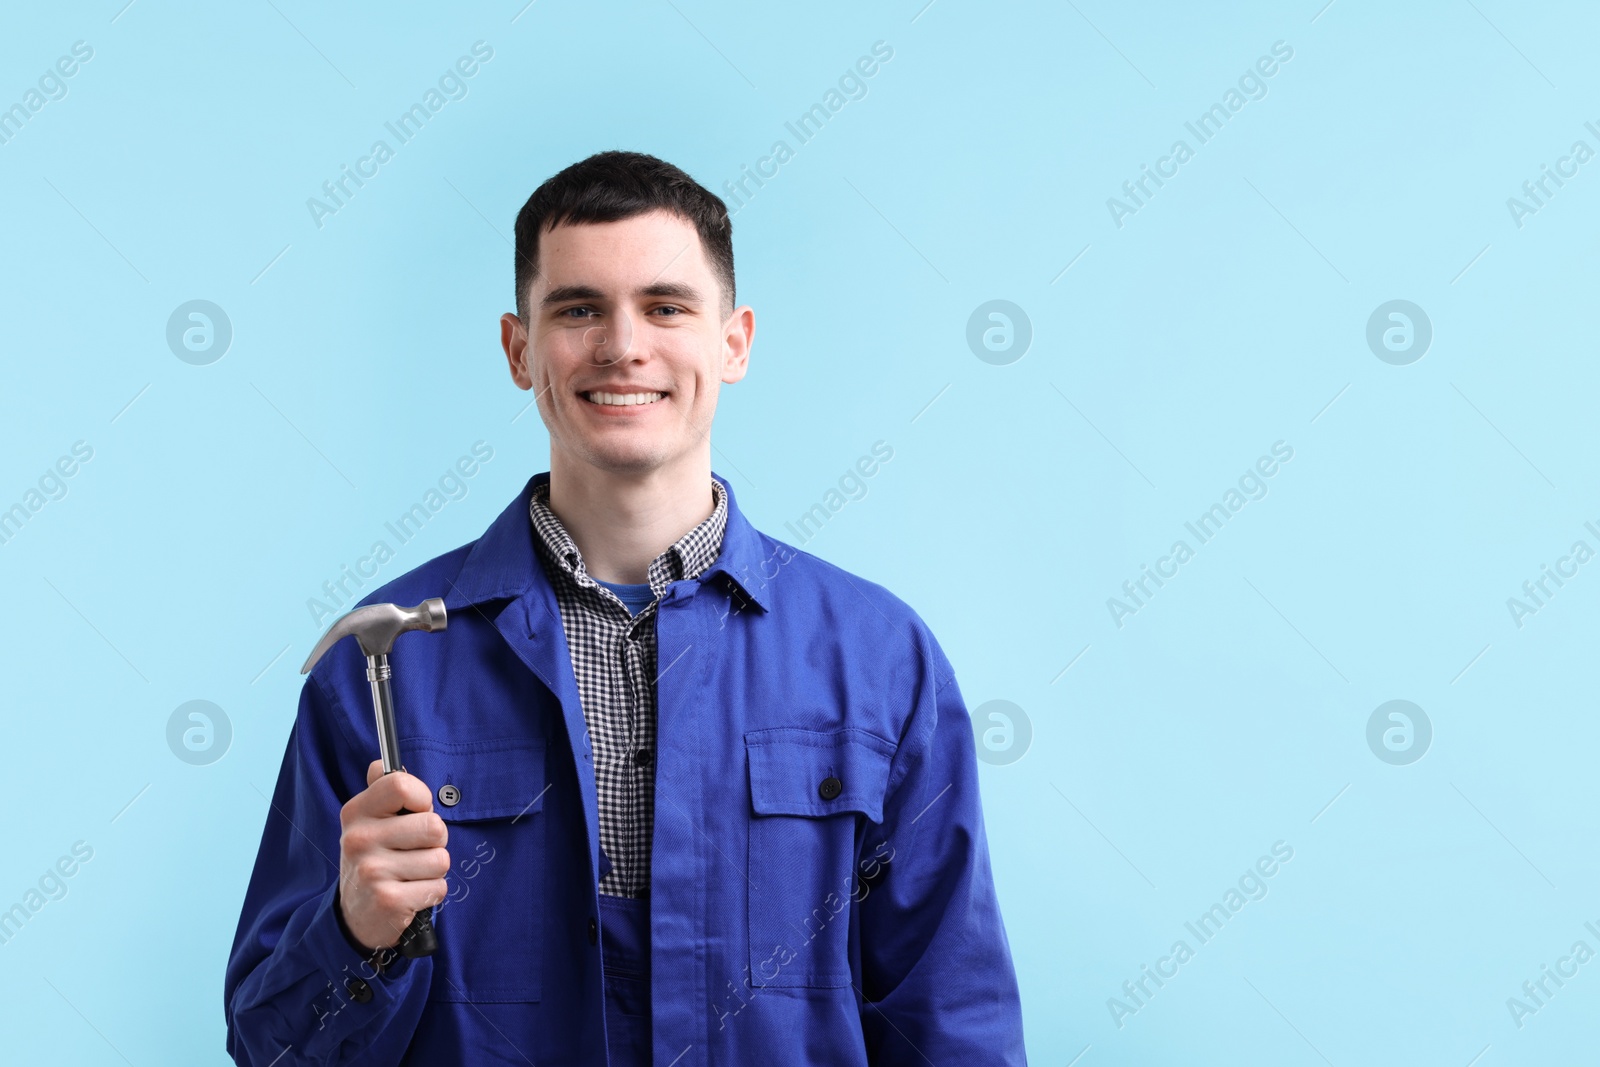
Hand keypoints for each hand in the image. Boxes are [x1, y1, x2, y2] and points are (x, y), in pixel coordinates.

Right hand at [336, 760, 449, 952]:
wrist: (355, 915)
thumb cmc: (374, 859)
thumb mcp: (369, 823)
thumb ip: (381, 791)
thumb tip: (381, 764)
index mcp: (356, 812)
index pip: (402, 785)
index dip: (422, 799)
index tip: (417, 812)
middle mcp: (359, 839)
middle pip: (433, 826)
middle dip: (434, 842)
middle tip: (413, 852)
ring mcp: (372, 871)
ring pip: (441, 859)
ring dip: (433, 870)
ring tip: (410, 875)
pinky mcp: (388, 901)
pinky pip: (438, 887)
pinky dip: (431, 893)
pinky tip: (410, 895)